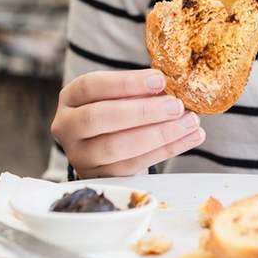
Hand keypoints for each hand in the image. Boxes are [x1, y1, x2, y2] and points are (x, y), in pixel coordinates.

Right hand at [50, 69, 204, 177]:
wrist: (107, 146)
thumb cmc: (117, 110)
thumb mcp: (120, 95)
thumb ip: (140, 89)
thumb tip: (173, 86)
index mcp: (71, 98)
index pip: (91, 86)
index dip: (126, 83)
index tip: (160, 80)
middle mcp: (67, 127)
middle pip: (98, 118)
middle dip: (142, 112)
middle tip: (176, 106)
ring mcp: (80, 156)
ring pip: (115, 147)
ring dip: (158, 134)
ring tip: (190, 122)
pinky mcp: (100, 177)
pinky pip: (133, 166)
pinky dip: (166, 150)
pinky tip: (189, 138)